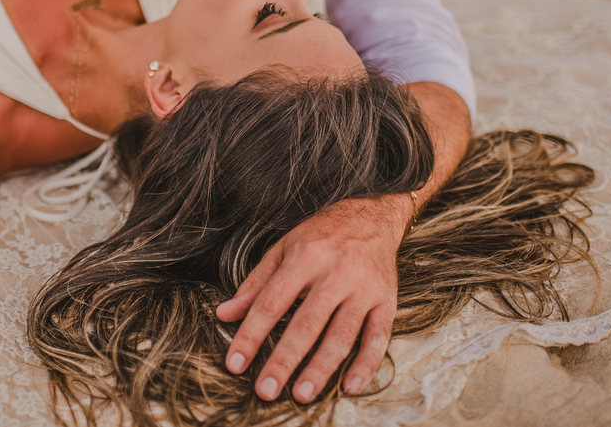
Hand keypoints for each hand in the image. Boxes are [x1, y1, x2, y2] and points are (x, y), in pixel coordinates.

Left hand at [215, 195, 410, 402]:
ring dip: (321, 368)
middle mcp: (334, 274)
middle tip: (265, 390)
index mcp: (303, 259)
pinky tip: (350, 385)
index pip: (270, 303)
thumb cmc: (320, 235)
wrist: (371, 216)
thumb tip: (224, 314)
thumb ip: (254, 284)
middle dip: (284, 360)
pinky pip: (378, 336)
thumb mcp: (282, 249)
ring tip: (301, 394)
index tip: (235, 364)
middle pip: (306, 324)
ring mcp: (363, 288)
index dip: (251, 335)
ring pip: (341, 334)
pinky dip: (366, 363)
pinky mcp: (387, 300)